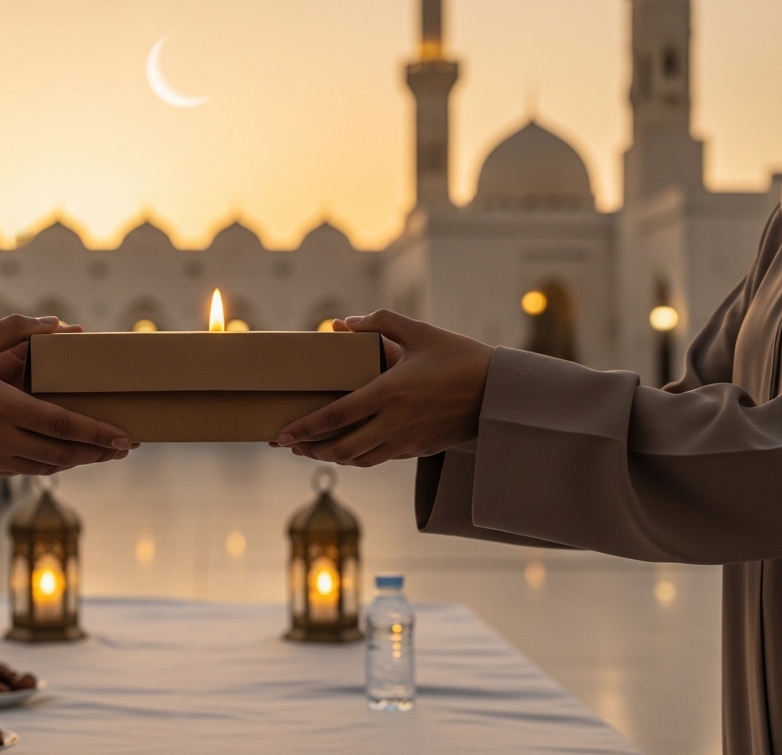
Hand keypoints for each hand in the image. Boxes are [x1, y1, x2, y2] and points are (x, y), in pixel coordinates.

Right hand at [0, 315, 133, 476]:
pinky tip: (63, 455)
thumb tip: (60, 325)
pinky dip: (49, 464)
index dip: (98, 434)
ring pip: (46, 467)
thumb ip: (17, 329)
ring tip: (102, 453)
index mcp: (0, 407)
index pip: (62, 425)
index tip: (124, 437)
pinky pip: (24, 470)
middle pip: (62, 454)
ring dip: (78, 461)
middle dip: (99, 452)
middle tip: (125, 447)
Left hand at [273, 310, 492, 466]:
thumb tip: (344, 323)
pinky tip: (349, 448)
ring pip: (359, 459)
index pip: (336, 417)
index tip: (280, 434)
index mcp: (389, 393)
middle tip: (289, 444)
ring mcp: (408, 440)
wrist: (501, 392)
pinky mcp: (420, 450)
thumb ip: (379, 323)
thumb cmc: (461, 357)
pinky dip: (359, 456)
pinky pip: (381, 458)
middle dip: (310, 449)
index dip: (304, 429)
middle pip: (341, 448)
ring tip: (313, 449)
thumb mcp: (420, 332)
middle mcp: (395, 422)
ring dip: (332, 456)